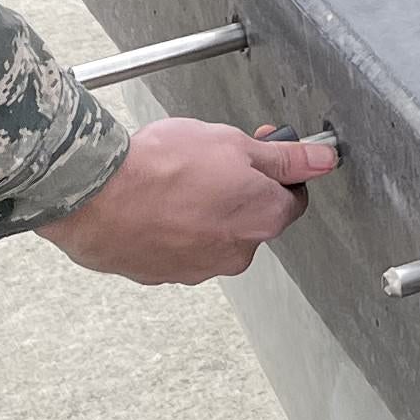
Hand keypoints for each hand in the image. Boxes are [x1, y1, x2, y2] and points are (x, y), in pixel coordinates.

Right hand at [41, 118, 332, 283]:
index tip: (259, 152)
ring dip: (201, 210)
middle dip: (236, 191)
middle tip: (207, 162)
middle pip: (251, 218)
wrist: (96, 196)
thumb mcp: (234, 144)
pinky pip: (176, 247)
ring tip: (171, 181)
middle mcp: (237, 254)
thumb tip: (323, 159)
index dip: (278, 172)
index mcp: (264, 220)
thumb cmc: (163, 166)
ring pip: (212, 234)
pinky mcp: (161, 275)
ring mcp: (198, 269)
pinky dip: (170, 227)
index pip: (293, 199)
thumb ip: (284, 158)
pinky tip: (152, 204)